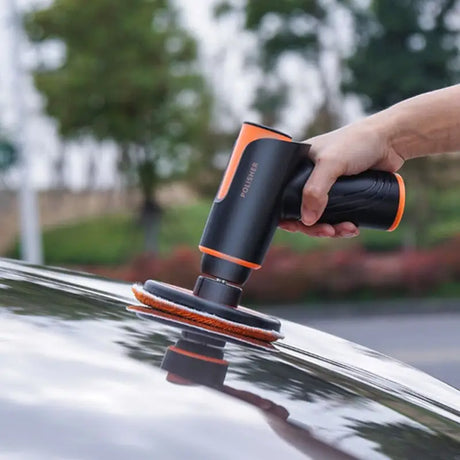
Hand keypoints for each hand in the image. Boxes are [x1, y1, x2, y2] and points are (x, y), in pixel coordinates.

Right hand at [280, 117, 404, 236]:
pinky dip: (342, 226)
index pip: (283, 196)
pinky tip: (352, 228)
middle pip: (303, 212)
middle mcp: (309, 177)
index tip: (301, 227)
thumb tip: (306, 220)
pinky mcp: (344, 194)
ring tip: (348, 229)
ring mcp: (327, 187)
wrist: (390, 140)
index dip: (288, 216)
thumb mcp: (331, 163)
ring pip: (321, 217)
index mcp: (297, 166)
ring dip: (331, 229)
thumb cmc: (358, 142)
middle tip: (329, 231)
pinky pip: (337, 216)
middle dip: (315, 227)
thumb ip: (314, 190)